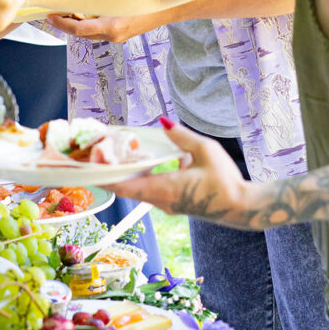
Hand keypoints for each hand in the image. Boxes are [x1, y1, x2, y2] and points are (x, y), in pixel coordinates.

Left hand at [46, 14, 139, 42]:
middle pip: (81, 32)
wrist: (172, 3)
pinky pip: (100, 30)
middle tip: (55, 11)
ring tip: (70, 9)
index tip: (50, 17)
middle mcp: (114, 34)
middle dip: (67, 22)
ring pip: (90, 32)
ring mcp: (118, 36)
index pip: (79, 29)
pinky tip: (88, 10)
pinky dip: (91, 21)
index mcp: (113, 25)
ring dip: (79, 22)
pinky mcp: (121, 35)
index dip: (62, 24)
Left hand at [104, 119, 250, 226]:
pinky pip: (147, 191)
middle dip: (109, 172)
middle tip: (97, 155)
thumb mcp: (206, 151)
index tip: (88, 166)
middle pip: (124, 187)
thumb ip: (182, 137)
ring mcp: (165, 204)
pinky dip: (138, 178)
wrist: (241, 207)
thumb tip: (163, 122)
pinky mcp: (172, 204)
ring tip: (115, 155)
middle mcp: (159, 200)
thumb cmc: (225, 180)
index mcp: (164, 188)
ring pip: (135, 190)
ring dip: (124, 175)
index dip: (103, 176)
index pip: (123, 186)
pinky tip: (140, 163)